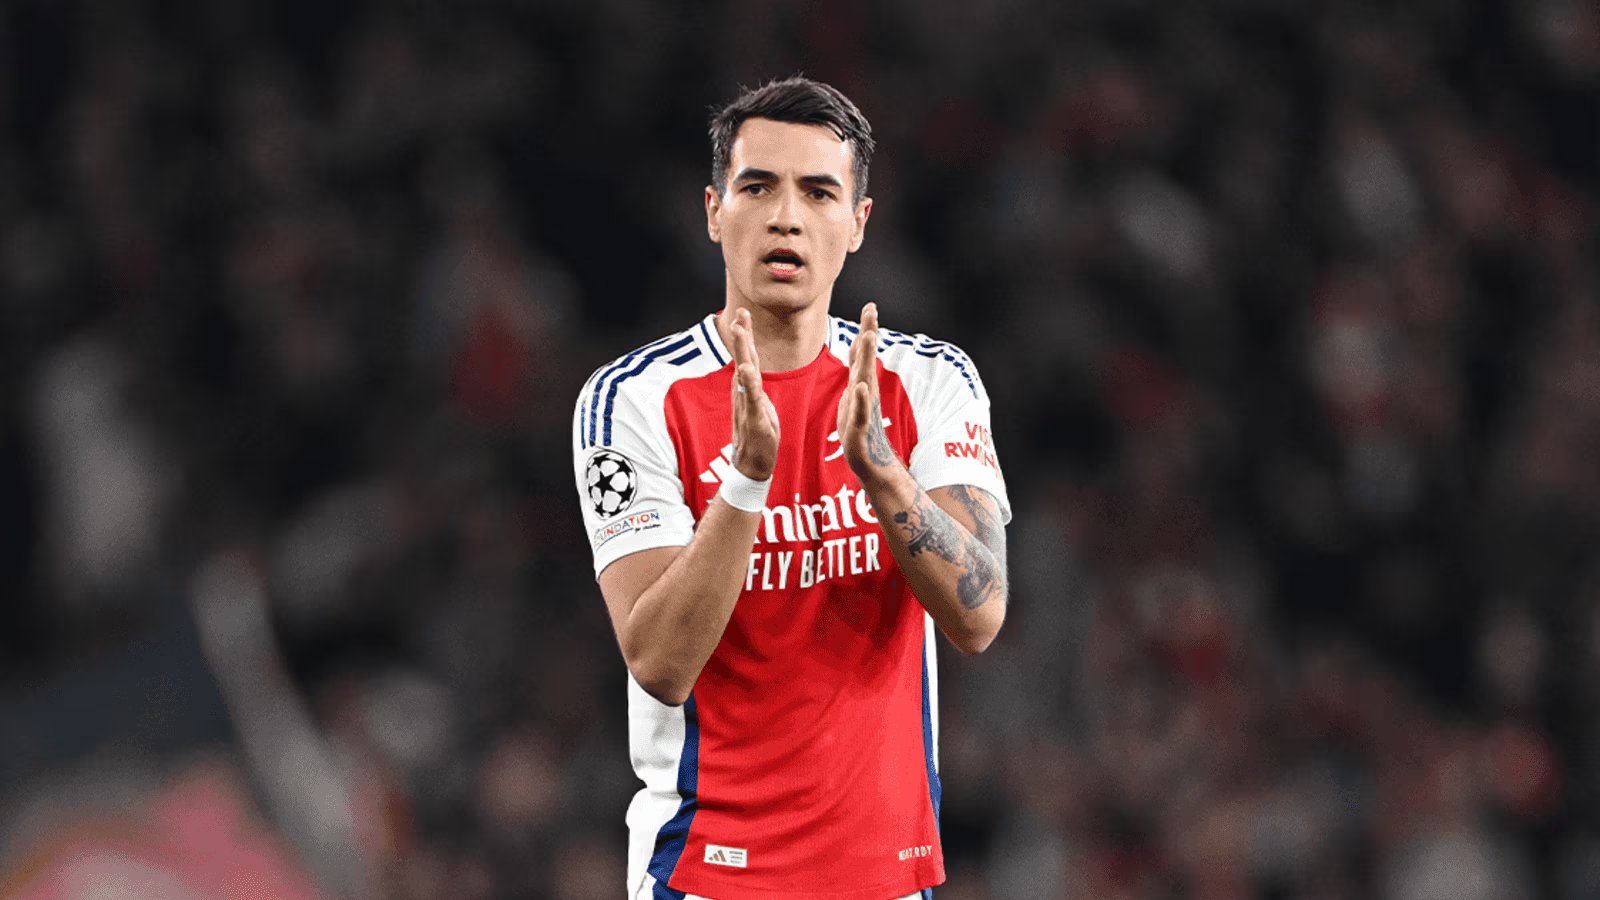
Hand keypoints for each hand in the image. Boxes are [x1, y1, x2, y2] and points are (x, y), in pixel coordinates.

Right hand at [729, 308, 780, 479]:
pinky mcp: (753, 419)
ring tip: (740, 331)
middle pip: (744, 359)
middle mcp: (744, 394)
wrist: (751, 466)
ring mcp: (747, 405)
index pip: (748, 358)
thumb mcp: (759, 407)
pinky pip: (751, 398)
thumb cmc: (757, 438)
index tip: (742, 313)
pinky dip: (748, 383)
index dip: (745, 336)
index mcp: (749, 390)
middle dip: (742, 335)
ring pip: (745, 374)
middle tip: (738, 313)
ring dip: (742, 351)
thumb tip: (750, 374)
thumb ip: (754, 389)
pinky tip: (745, 370)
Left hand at [837, 302, 899, 481]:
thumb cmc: (859, 425)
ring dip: (867, 358)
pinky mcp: (859, 427)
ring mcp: (864, 407)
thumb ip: (858, 367)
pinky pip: (860, 411)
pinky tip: (860, 387)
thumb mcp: (855, 391)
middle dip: (869, 333)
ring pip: (865, 378)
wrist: (869, 459)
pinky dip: (860, 399)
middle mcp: (865, 391)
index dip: (866, 329)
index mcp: (861, 382)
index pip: (863, 352)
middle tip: (871, 311)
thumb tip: (861, 341)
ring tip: (869, 337)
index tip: (870, 306)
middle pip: (867, 357)